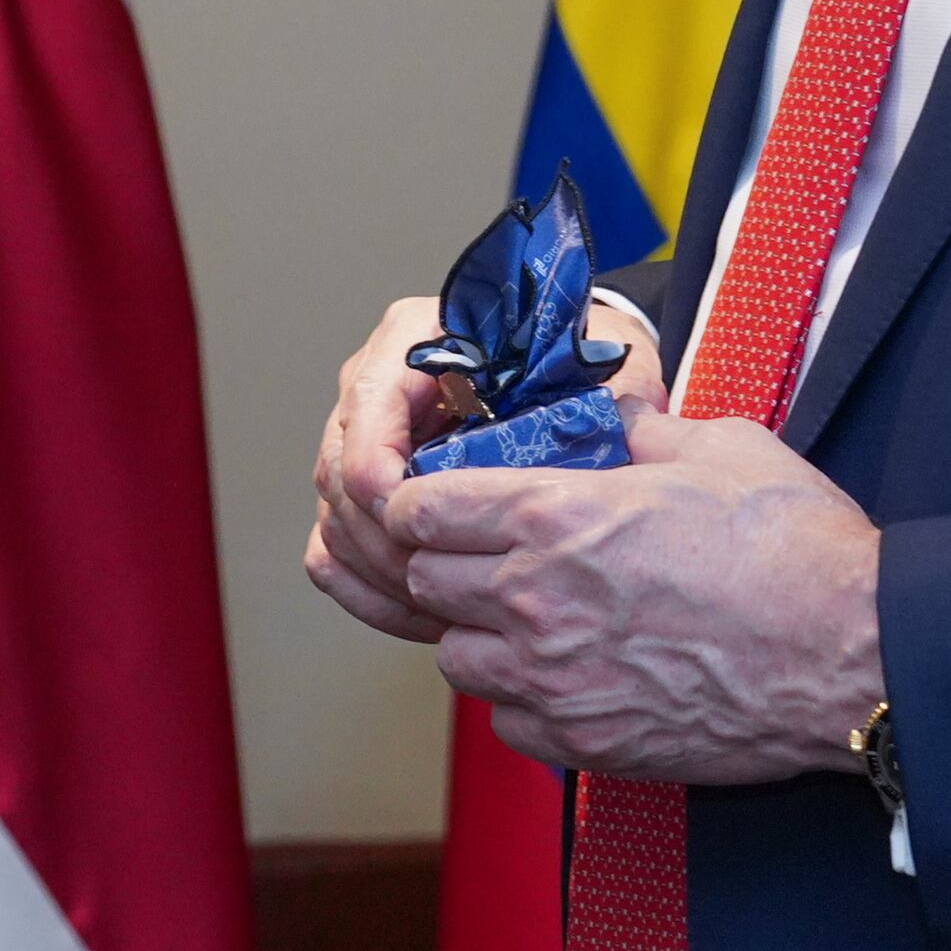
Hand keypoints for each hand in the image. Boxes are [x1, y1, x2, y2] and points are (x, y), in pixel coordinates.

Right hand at [304, 292, 673, 638]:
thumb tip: (617, 437)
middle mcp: (375, 383)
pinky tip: (420, 614)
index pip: (368, 415)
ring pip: (335, 520)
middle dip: (390, 545)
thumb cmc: (573, 359)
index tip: (436, 532)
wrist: (564, 363)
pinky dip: (368, 589)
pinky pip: (334, 548)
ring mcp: (360, 437)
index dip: (392, 484)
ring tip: (446, 610)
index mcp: (414, 337)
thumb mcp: (590, 365)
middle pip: (339, 477)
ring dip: (382, 576)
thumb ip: (593, 397)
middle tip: (447, 587)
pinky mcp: (360, 487)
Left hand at [383, 409, 882, 784]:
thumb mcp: (719, 449)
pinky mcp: (586, 741)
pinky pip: (507, 722)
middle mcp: (538, 600)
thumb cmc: (798, 551)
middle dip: (444, 564)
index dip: (423, 501)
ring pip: (455, 659)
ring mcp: (556, 680)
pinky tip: (565, 676)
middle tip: (488, 556)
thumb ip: (641, 432)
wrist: (856, 657)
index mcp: (557, 515)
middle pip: (424, 584)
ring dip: (478, 635)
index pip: (421, 509)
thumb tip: (612, 419)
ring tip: (529, 619)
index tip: (441, 502)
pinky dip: (521, 700)